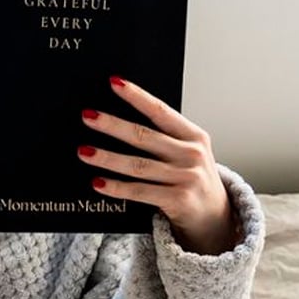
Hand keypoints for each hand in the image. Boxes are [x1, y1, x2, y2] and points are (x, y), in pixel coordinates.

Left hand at [78, 77, 238, 254]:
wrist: (215, 216)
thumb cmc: (191, 179)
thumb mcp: (187, 153)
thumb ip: (163, 139)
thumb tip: (117, 124)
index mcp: (194, 136)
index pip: (161, 111)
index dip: (137, 96)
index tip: (114, 83)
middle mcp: (192, 154)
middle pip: (144, 136)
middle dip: (112, 125)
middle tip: (87, 116)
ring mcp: (186, 178)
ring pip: (137, 165)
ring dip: (107, 158)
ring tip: (83, 151)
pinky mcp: (178, 200)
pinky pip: (139, 191)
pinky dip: (116, 187)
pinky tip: (97, 182)